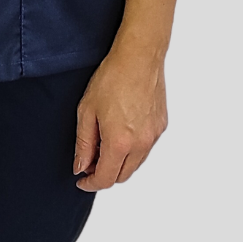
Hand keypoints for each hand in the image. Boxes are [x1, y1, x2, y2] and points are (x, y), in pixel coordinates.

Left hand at [72, 41, 168, 190]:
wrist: (138, 58)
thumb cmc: (112, 78)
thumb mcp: (87, 112)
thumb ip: (84, 145)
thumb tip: (81, 167)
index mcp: (120, 142)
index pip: (106, 179)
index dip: (91, 184)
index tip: (82, 180)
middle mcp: (141, 144)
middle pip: (122, 176)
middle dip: (104, 174)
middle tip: (89, 161)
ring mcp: (154, 136)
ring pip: (135, 164)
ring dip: (119, 162)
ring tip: (104, 144)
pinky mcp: (161, 126)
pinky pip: (145, 148)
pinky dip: (132, 149)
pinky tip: (121, 132)